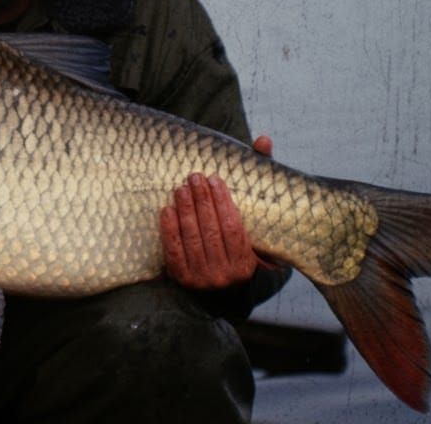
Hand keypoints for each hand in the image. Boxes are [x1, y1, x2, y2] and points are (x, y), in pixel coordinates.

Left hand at [159, 134, 272, 289]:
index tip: (213, 179)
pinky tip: (167, 209)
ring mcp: (203, 279)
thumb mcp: (255, 223)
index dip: (222, 202)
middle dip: (201, 202)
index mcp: (247, 263)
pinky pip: (174, 252)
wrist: (221, 290)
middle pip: (211, 231)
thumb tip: (263, 140)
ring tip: (181, 188)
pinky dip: (170, 230)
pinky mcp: (182, 280)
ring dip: (185, 211)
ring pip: (192, 239)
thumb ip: (260, 180)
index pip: (234, 228)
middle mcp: (226, 274)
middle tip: (193, 177)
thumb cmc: (239, 243)